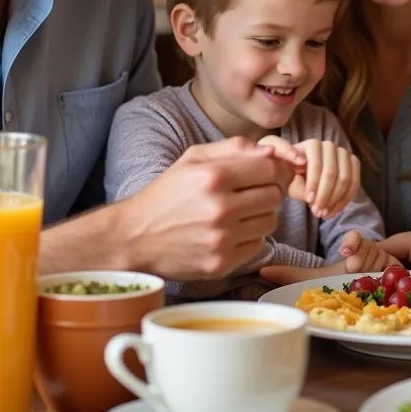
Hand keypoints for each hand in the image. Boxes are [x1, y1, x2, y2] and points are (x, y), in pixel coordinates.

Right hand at [118, 138, 289, 280]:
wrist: (134, 237)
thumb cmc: (166, 194)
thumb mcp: (193, 158)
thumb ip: (234, 148)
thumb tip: (272, 151)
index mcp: (213, 176)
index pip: (271, 169)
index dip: (276, 169)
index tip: (269, 173)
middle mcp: (220, 209)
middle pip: (275, 196)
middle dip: (268, 191)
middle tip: (250, 193)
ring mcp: (222, 239)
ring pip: (271, 221)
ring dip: (260, 215)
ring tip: (237, 213)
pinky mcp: (222, 264)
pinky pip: (258, 245)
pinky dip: (249, 238)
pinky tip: (229, 232)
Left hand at [257, 135, 360, 218]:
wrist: (299, 177)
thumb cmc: (289, 175)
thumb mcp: (282, 173)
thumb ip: (290, 173)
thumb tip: (303, 170)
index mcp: (311, 144)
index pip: (316, 164)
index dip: (313, 183)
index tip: (308, 200)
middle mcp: (329, 145)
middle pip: (332, 172)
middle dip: (325, 195)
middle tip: (317, 212)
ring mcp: (343, 153)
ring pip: (346, 179)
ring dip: (335, 200)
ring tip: (324, 213)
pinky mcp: (352, 163)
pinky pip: (355, 183)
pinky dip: (345, 200)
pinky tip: (333, 211)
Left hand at [258, 230, 397, 285]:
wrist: (371, 298)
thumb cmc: (343, 289)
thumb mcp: (317, 280)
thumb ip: (291, 275)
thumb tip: (260, 270)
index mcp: (353, 249)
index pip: (355, 238)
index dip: (352, 243)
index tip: (346, 252)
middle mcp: (372, 253)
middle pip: (368, 250)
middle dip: (360, 262)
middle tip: (355, 271)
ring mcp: (388, 261)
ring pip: (381, 259)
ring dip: (373, 271)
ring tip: (369, 281)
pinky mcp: (404, 270)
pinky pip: (398, 269)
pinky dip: (391, 275)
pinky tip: (388, 280)